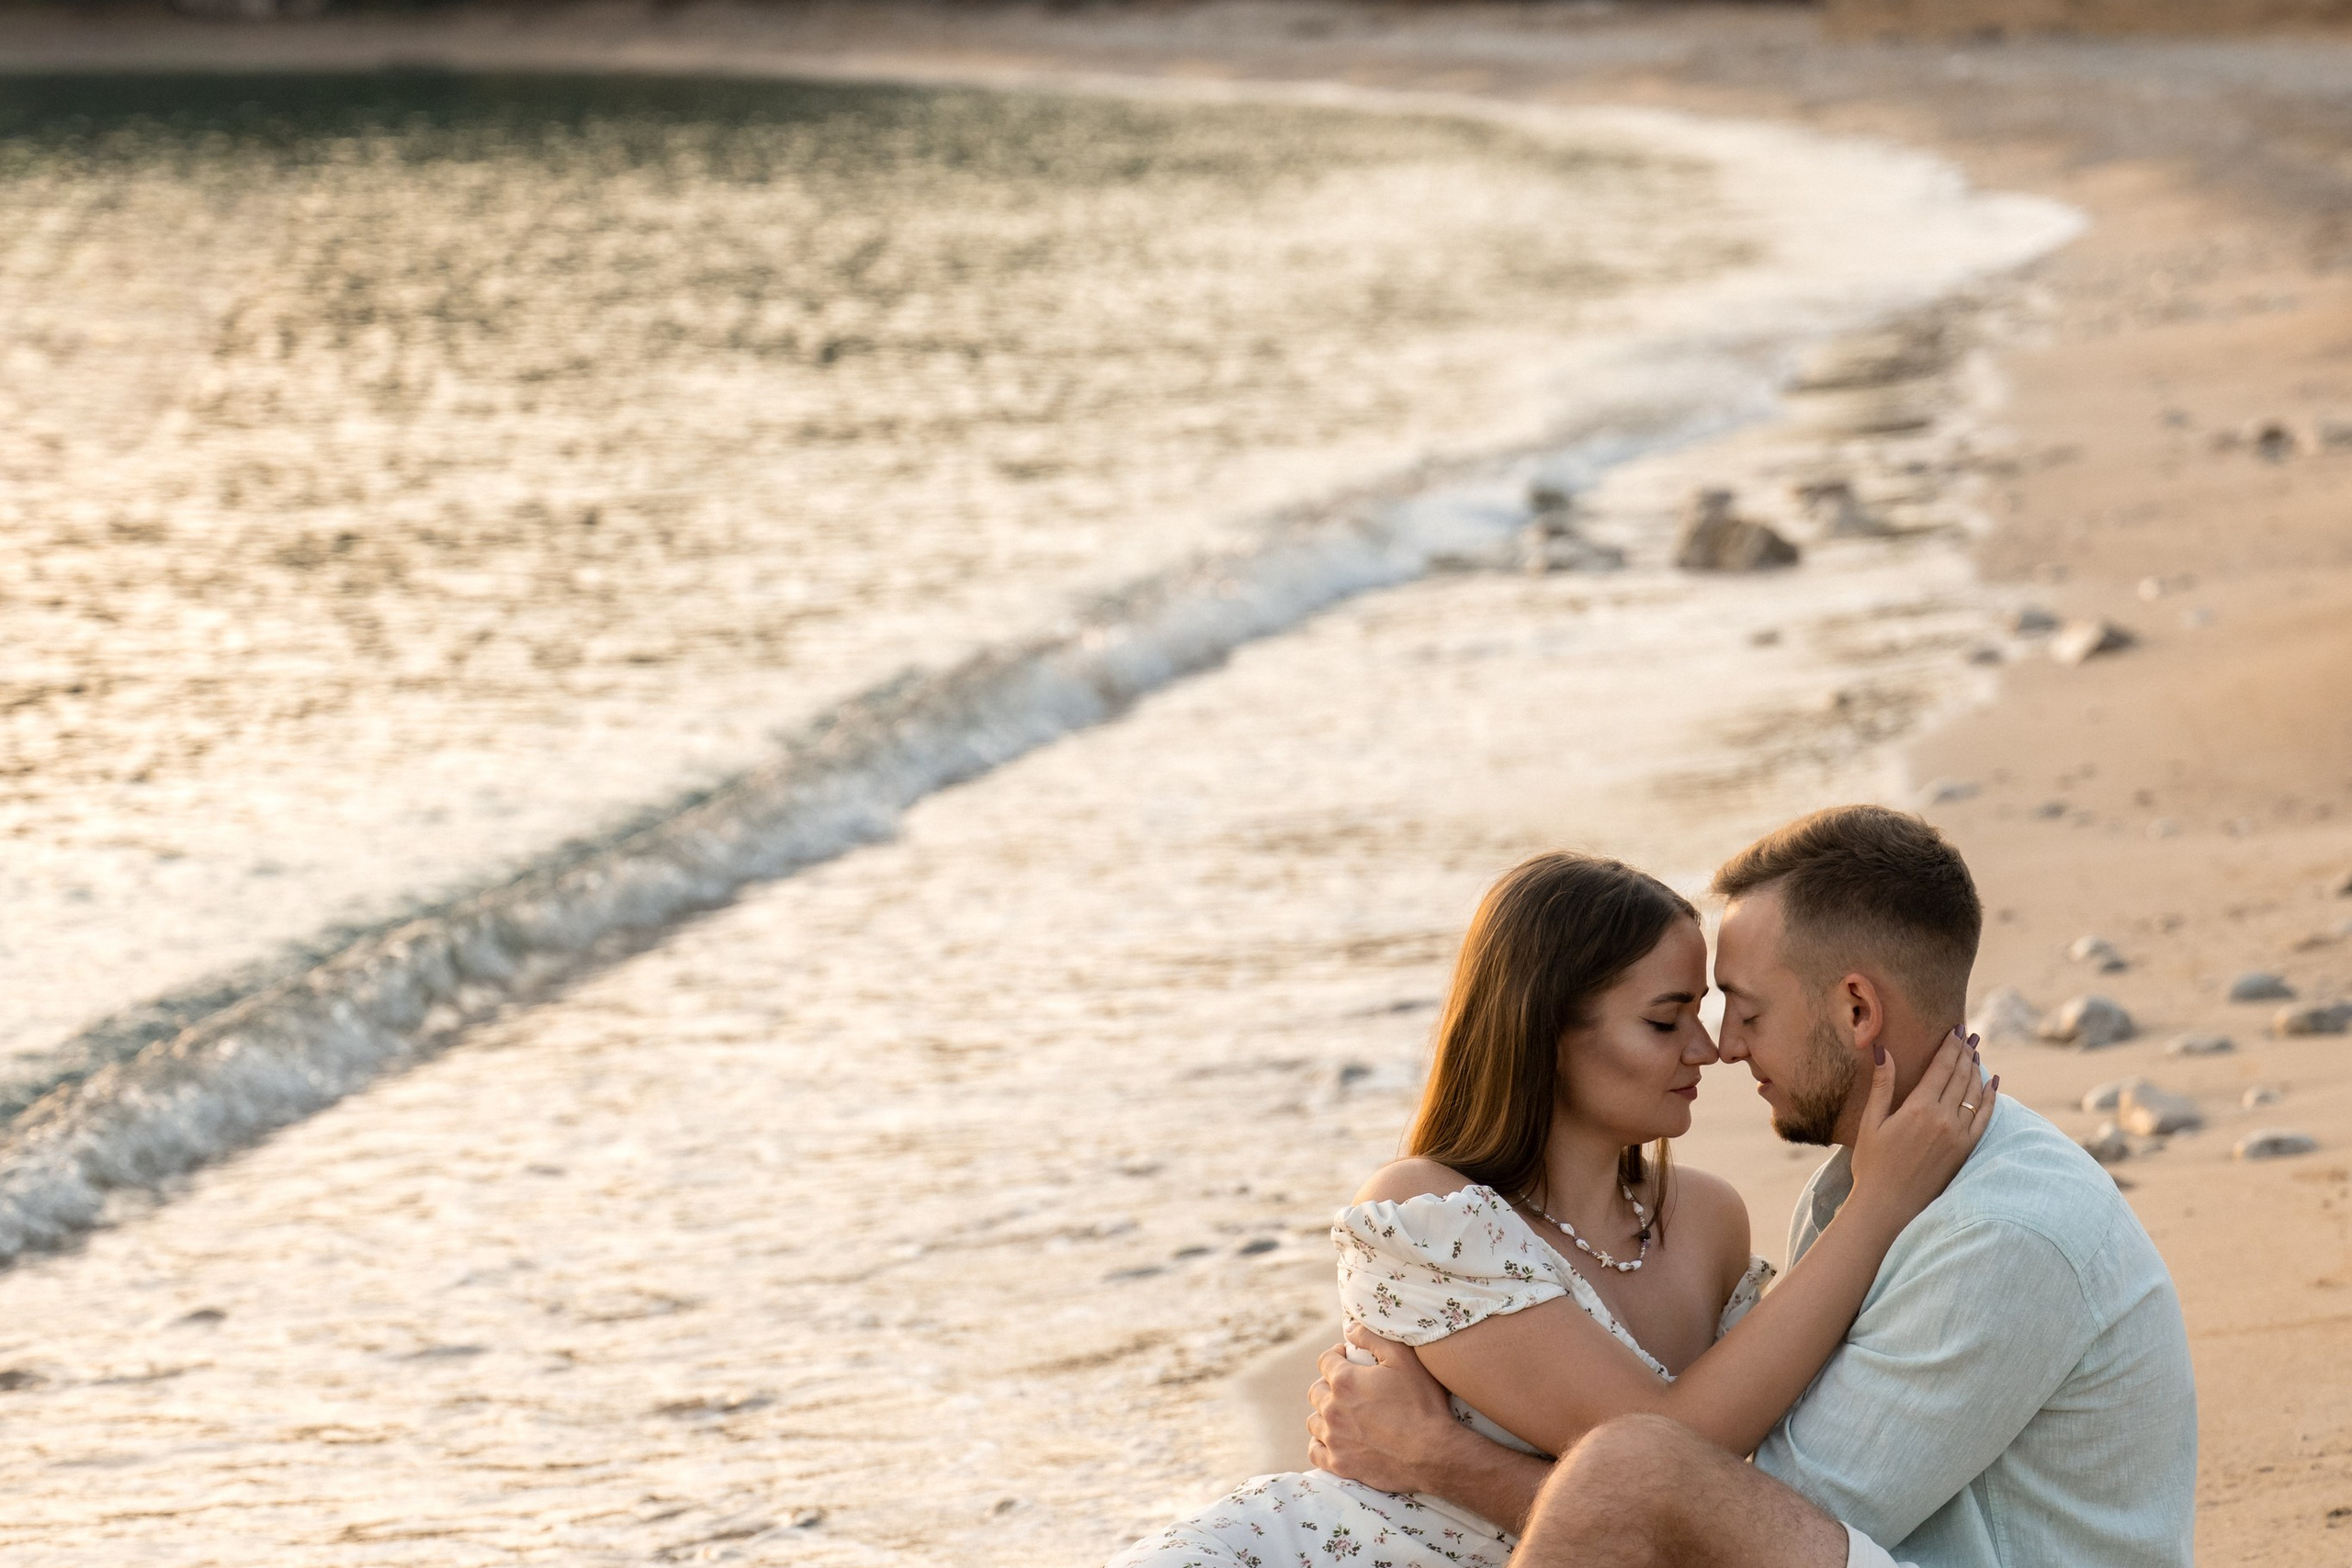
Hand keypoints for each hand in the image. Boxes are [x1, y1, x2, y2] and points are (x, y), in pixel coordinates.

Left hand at [1307, 1325, 1462, 1493]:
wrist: (1433, 1453)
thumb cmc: (1422, 1404)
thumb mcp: (1404, 1359)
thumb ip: (1373, 1338)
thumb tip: (1350, 1329)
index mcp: (1344, 1381)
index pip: (1325, 1360)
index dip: (1336, 1355)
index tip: (1347, 1357)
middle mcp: (1332, 1409)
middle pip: (1316, 1390)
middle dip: (1329, 1384)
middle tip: (1348, 1388)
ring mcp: (1334, 1438)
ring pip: (1314, 1420)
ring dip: (1324, 1414)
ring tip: (1342, 1414)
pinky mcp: (1339, 1464)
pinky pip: (1314, 1451)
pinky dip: (1320, 1443)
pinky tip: (1332, 1440)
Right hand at [1846, 1027, 1997, 1234]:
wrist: (1889, 1207)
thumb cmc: (1872, 1165)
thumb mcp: (1871, 1122)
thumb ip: (1882, 1085)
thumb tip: (1882, 1051)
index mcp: (1918, 1108)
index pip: (1941, 1067)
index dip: (1950, 1046)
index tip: (1956, 1029)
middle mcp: (1943, 1119)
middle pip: (1960, 1076)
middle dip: (1966, 1052)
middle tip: (1970, 1034)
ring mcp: (1958, 1136)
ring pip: (1974, 1093)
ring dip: (1977, 1070)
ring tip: (1977, 1053)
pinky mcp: (1965, 1151)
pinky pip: (1984, 1118)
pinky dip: (1991, 1098)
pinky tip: (1993, 1084)